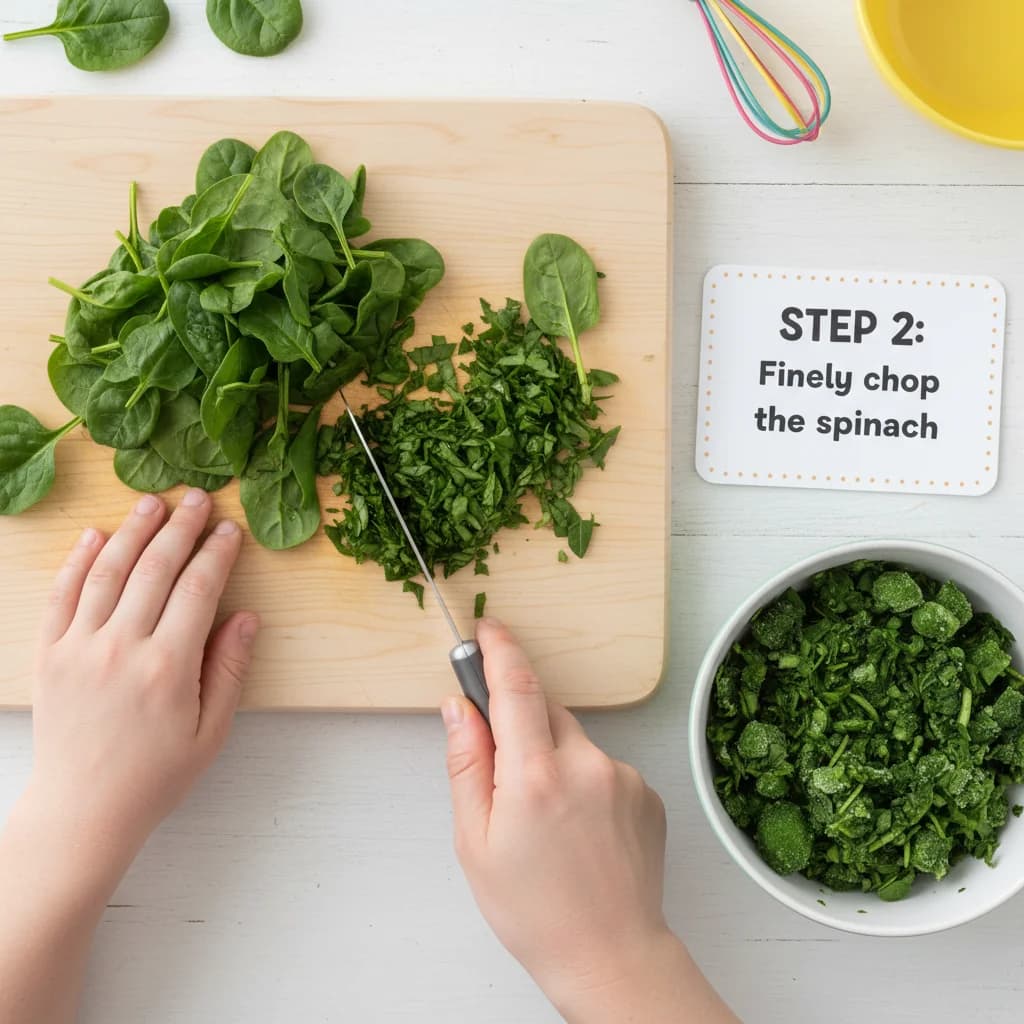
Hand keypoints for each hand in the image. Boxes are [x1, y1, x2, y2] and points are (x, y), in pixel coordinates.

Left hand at [28, 488, 257, 866]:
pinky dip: (77, 561)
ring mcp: (80, 648)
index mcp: (168, 667)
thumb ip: (229, 669)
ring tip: (152, 503)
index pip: (198, 589)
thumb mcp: (211, 731)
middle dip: (181, 528)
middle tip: (197, 499)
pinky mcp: (49, 655)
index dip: (217, 553)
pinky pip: (62, 596)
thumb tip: (246, 618)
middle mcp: (121, 648)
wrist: (83, 810)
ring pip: (108, 572)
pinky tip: (94, 535)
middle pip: (155, 569)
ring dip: (133, 531)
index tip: (229, 530)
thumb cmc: (154, 776)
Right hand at [443, 618, 738, 1022]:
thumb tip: (459, 708)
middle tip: (505, 774)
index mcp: (536, 776)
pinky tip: (579, 828)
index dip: (499, 649)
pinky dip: (584, 779)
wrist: (611, 955)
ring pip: (573, 740)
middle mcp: (586, 765)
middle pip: (545, 710)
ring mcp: (623, 776)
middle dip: (520, 725)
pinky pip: (602, 765)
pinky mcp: (646, 790)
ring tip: (548, 821)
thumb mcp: (476, 842)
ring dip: (553, 758)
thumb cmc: (535, 911)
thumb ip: (466, 764)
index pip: (516, 686)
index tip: (488, 629)